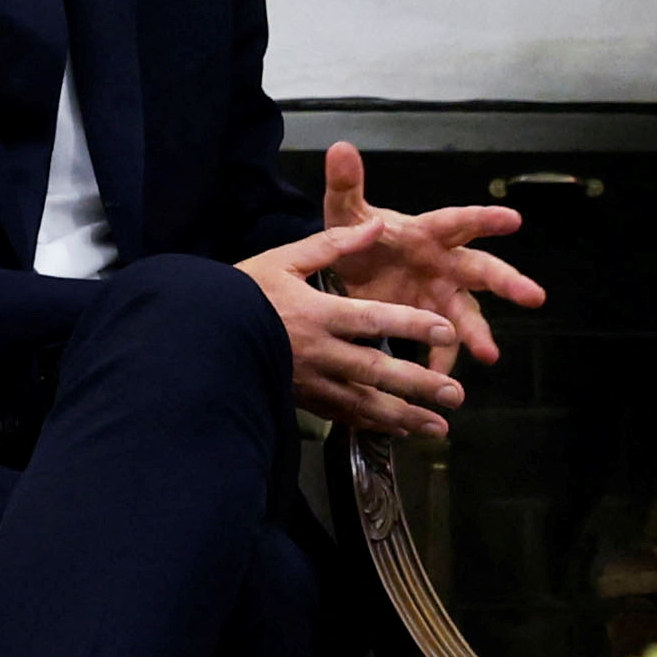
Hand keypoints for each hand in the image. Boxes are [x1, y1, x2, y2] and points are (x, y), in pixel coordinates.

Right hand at [235, 220, 467, 436]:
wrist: (199, 333)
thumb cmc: (242, 291)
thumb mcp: (284, 259)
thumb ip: (334, 244)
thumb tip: (376, 225)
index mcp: (317, 312)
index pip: (373, 319)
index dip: (411, 324)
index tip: (445, 328)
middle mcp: (318, 352)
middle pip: (375, 371)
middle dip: (418, 385)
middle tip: (456, 395)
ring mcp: (309, 381)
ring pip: (363, 404)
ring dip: (403, 417)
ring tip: (438, 428)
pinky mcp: (301, 400)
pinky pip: (342, 416)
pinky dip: (372, 425)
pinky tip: (399, 432)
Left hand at [317, 140, 546, 377]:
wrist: (351, 274)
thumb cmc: (361, 239)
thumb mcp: (347, 213)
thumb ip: (345, 185)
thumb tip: (340, 147)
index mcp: (429, 233)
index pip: (460, 221)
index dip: (485, 219)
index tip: (513, 219)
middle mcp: (445, 264)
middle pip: (482, 271)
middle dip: (508, 283)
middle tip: (533, 297)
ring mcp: (442, 297)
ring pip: (468, 315)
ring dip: (479, 334)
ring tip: (489, 355)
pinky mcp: (430, 323)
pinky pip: (441, 346)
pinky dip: (441, 363)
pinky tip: (439, 381)